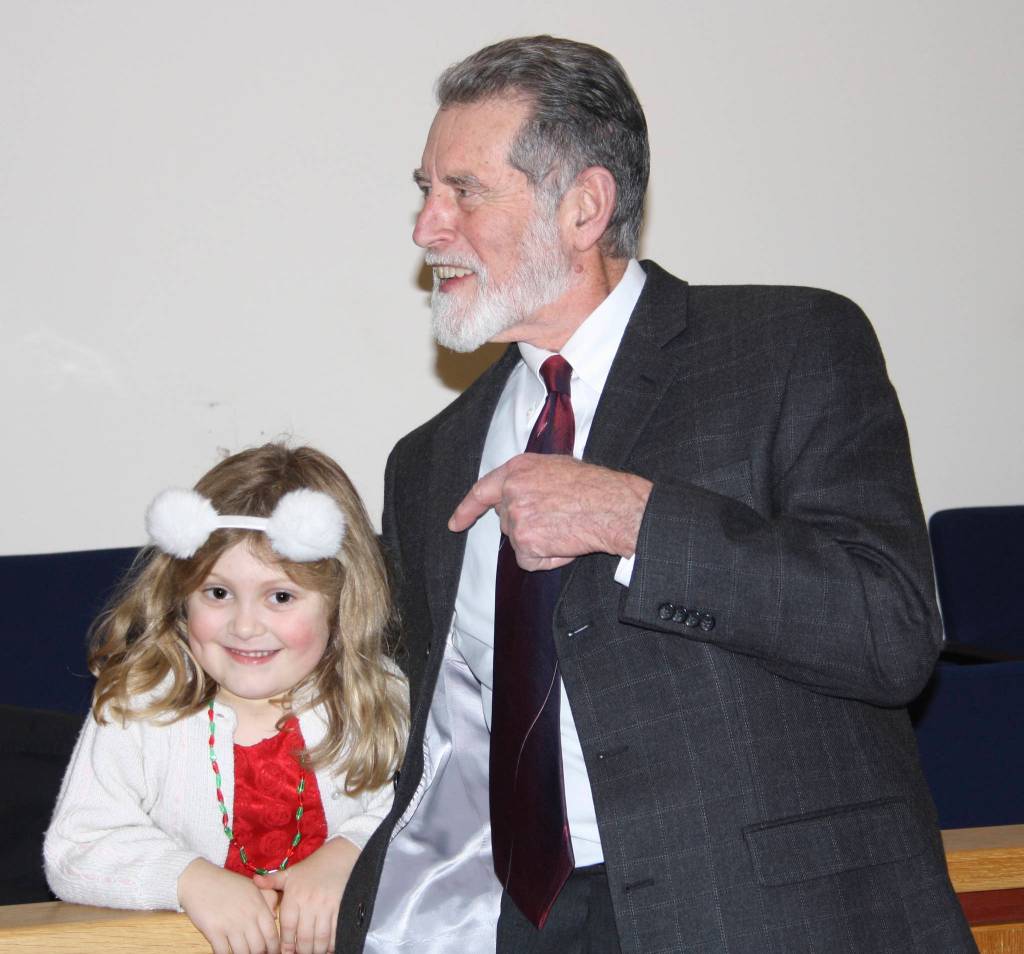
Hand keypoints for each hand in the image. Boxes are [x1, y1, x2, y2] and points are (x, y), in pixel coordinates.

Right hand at [178, 857, 279, 953]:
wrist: (199, 879)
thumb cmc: (227, 884)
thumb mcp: (252, 886)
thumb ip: (267, 899)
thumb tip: (274, 917)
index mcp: (258, 905)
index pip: (272, 934)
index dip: (274, 948)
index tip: (273, 953)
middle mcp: (247, 915)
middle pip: (259, 947)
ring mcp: (230, 924)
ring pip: (243, 953)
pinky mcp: (213, 930)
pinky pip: (223, 952)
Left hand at [253, 837, 359, 953]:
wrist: (339, 856)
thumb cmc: (312, 867)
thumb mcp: (291, 873)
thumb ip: (272, 880)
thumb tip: (255, 881)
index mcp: (294, 895)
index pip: (287, 928)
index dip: (286, 945)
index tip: (286, 952)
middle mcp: (309, 902)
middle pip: (303, 937)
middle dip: (302, 951)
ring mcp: (326, 906)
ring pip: (320, 938)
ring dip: (316, 950)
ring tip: (314, 952)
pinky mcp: (342, 907)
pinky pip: (336, 932)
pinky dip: (332, 943)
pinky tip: (329, 946)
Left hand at [448, 454, 652, 570]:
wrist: (613, 506)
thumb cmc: (594, 487)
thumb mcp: (556, 466)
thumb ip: (529, 478)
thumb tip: (521, 490)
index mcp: (517, 470)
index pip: (482, 491)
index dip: (467, 510)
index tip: (456, 523)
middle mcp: (512, 491)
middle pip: (506, 520)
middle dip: (527, 525)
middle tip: (558, 518)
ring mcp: (516, 517)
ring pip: (518, 541)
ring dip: (540, 542)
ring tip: (566, 527)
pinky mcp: (526, 542)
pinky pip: (528, 561)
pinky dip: (546, 560)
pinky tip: (565, 544)